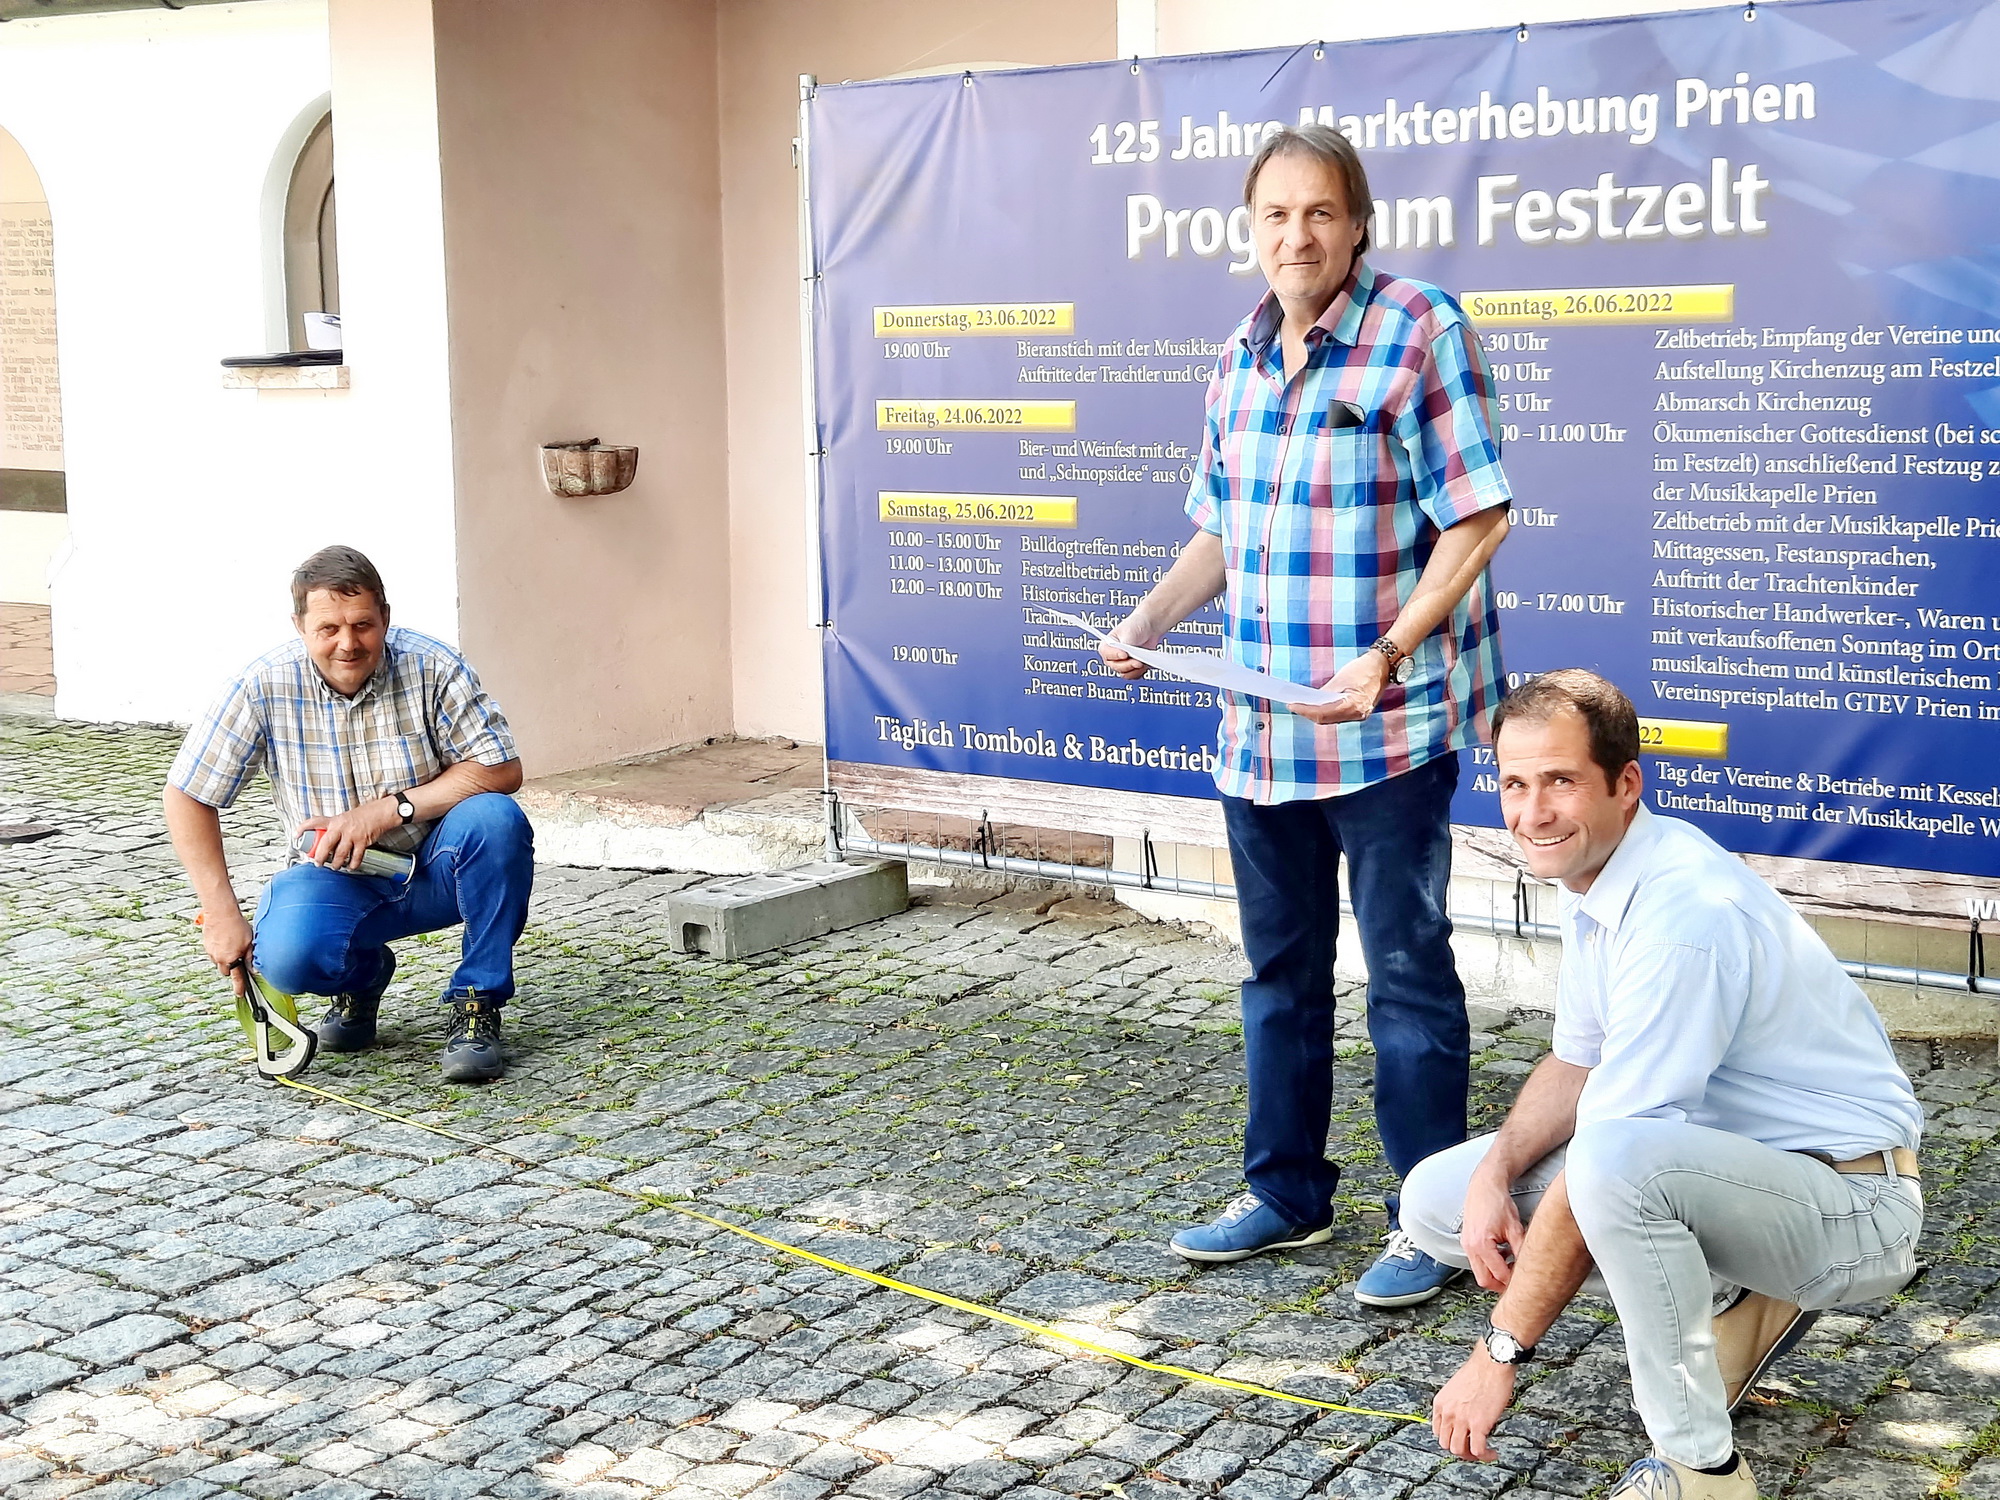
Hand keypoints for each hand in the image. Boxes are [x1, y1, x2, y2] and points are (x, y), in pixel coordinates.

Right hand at [199, 907, 254, 997]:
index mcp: (231, 959)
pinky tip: (225, 938)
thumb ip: (251, 958)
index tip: (240, 994)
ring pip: (219, 960)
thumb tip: (254, 969)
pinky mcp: (206, 945)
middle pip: (226, 970)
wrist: (221, 913)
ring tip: (232, 942)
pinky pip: (214, 952)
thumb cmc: (237, 926)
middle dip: (232, 966)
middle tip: (238, 956)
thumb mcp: (250, 942)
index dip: (239, 987)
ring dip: (225, 956)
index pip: (237, 977)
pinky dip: (219, 949)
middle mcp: (219, 958)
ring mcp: (211, 952)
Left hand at [298, 798, 400, 871]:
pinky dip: (352, 864)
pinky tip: (351, 866)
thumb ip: (337, 826)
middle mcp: (341, 827)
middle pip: (325, 845)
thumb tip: (328, 838)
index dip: (303, 828)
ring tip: (335, 867)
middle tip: (317, 863)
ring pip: (340, 854)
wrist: (382, 812)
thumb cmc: (365, 814)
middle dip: (320, 857)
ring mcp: (352, 835)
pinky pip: (355, 857)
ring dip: (336, 863)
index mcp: (335, 820)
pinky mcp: (362, 842)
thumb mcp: (346, 817)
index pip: (315, 822)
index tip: (296, 835)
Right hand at [1100, 615, 1156, 681]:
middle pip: (1116, 667)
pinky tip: (1145, 664)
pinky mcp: (1132, 668)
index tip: (1125, 654)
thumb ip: (1125, 645)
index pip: (1106, 654)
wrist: (1148, 629)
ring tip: (1142, 662)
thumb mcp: (1128, 633)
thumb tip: (1125, 656)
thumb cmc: (1135, 626)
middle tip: (1138, 661)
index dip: (1115, 655)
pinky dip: (1140, 672)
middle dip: (1128, 665)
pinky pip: (1134, 676)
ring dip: (1135, 670)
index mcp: (1107, 646)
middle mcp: (1113, 657)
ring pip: (1125, 674)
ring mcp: (1122, 664)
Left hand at [1288, 648, 1388, 724]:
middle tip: (1293, 705)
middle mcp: (1357, 714)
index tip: (1292, 705)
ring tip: (1301, 706)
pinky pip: (1338, 715)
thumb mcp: (1341, 678)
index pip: (1323, 713)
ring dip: (1316, 713)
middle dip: (1308, 713)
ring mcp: (1359, 715)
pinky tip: (1315, 705)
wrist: (1384, 666)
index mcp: (1354, 705)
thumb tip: (1311, 700)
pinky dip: (1325, 711)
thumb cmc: (1364, 668)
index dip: (1305, 710)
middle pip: (1326, 719)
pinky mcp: (1359, 712)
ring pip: (1331, 719)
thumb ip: (1326, 692)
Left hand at [1432, 1344, 1514, 1461]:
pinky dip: (1485, 1456)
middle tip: (1472, 1449)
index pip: (1437, 1431)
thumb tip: (1463, 1418)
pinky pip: (1477, 1450)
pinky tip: (1492, 1453)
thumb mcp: (1456, 1388)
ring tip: (1482, 1453)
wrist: (1492, 1363)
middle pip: (1446, 1444)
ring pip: (1458, 1450)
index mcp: (1440, 1403)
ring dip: (1471, 1456)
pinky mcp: (1479, 1424)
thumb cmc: (1479, 1371)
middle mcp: (1448, 1413)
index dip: (1450, 1439)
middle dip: (1460, 1449)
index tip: (1461, 1440)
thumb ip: (1455, 1404)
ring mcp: (1462, 1420)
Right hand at [1460, 1166, 1527, 1290]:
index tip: (1525, 1279)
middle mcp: (1470, 1247)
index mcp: (1481, 1245)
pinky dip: (1490, 1263)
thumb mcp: (1514, 1228)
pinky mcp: (1467, 1242)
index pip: (1499, 1275)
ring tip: (1511, 1263)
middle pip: (1485, 1280)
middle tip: (1517, 1280)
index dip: (1514, 1280)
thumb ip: (1521, 1250)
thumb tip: (1528, 1267)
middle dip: (1501, 1284)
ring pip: (1480, 1272)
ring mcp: (1467, 1245)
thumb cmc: (1497, 1202)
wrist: (1484, 1186)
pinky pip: (1477, 1261)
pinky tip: (1502, 1254)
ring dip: (1495, 1273)